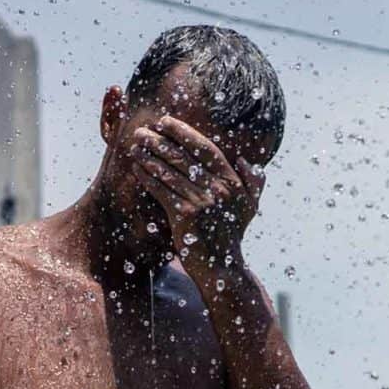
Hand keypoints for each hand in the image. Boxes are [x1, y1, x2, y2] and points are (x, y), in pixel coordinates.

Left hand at [128, 116, 260, 270]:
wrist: (222, 266)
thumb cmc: (231, 234)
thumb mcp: (249, 207)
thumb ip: (253, 182)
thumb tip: (246, 161)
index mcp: (232, 182)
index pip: (205, 149)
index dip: (184, 132)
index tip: (166, 121)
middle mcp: (218, 189)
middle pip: (183, 157)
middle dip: (161, 141)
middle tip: (143, 130)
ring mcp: (201, 202)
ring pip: (170, 172)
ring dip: (149, 156)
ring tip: (136, 145)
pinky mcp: (184, 216)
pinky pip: (162, 190)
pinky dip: (148, 177)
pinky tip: (137, 168)